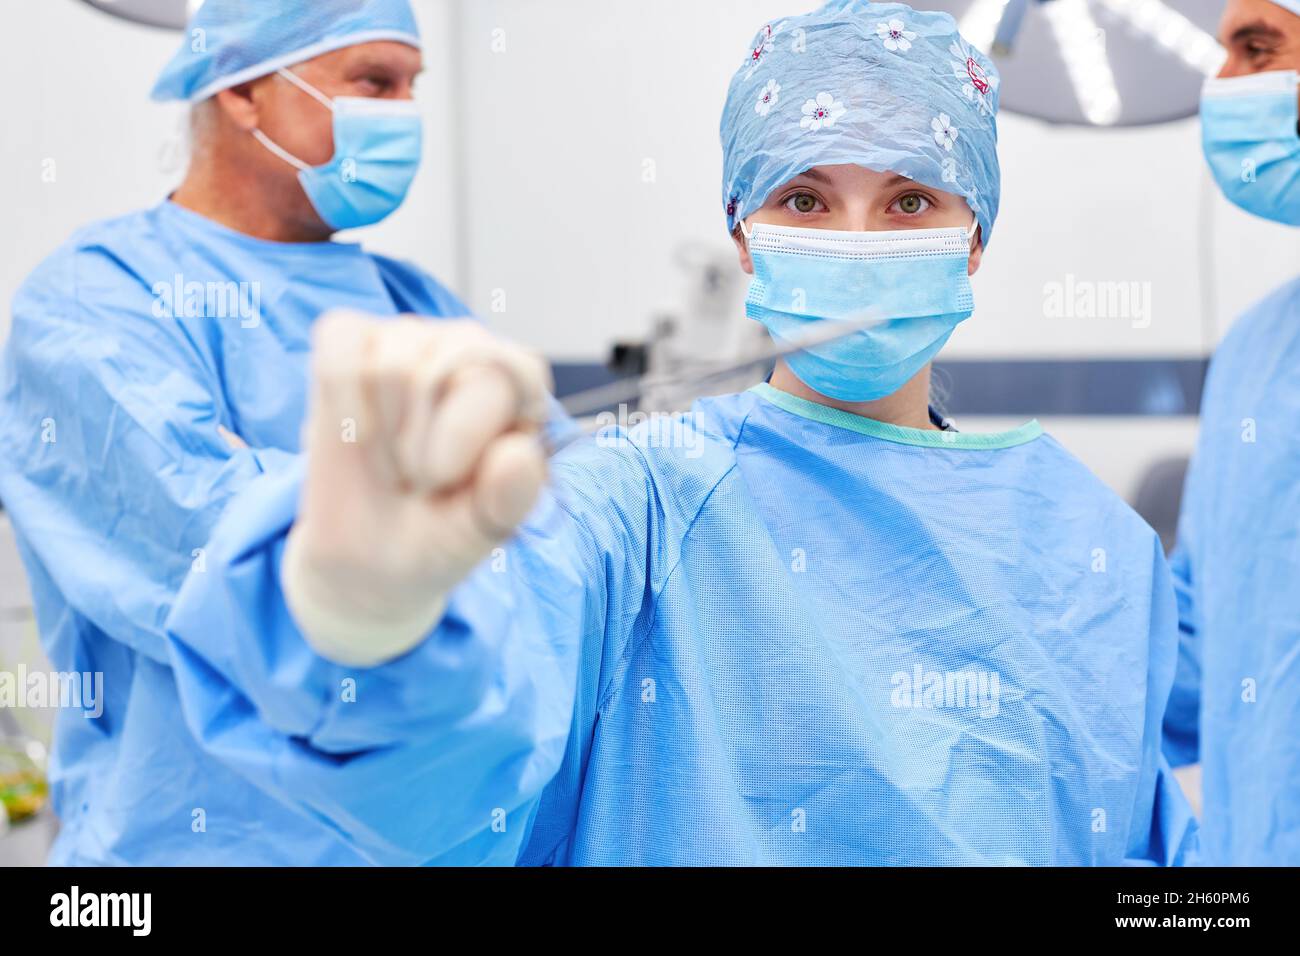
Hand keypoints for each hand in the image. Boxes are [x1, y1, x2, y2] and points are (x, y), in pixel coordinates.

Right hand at [281, 310, 551, 665]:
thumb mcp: (480, 533)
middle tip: (420, 479)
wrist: (369, 560)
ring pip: (390, 366)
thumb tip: (520, 454)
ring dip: (382, 435)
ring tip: (392, 464)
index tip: (449, 480)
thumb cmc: (439, 535)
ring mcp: (410, 339)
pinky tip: (356, 436)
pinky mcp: (350, 341)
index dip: (468, 431)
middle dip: (420, 444)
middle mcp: (471, 350)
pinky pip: (340, 354)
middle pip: (444, 369)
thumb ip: (509, 499)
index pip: (514, 372)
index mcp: (520, 388)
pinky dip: (342, 404)